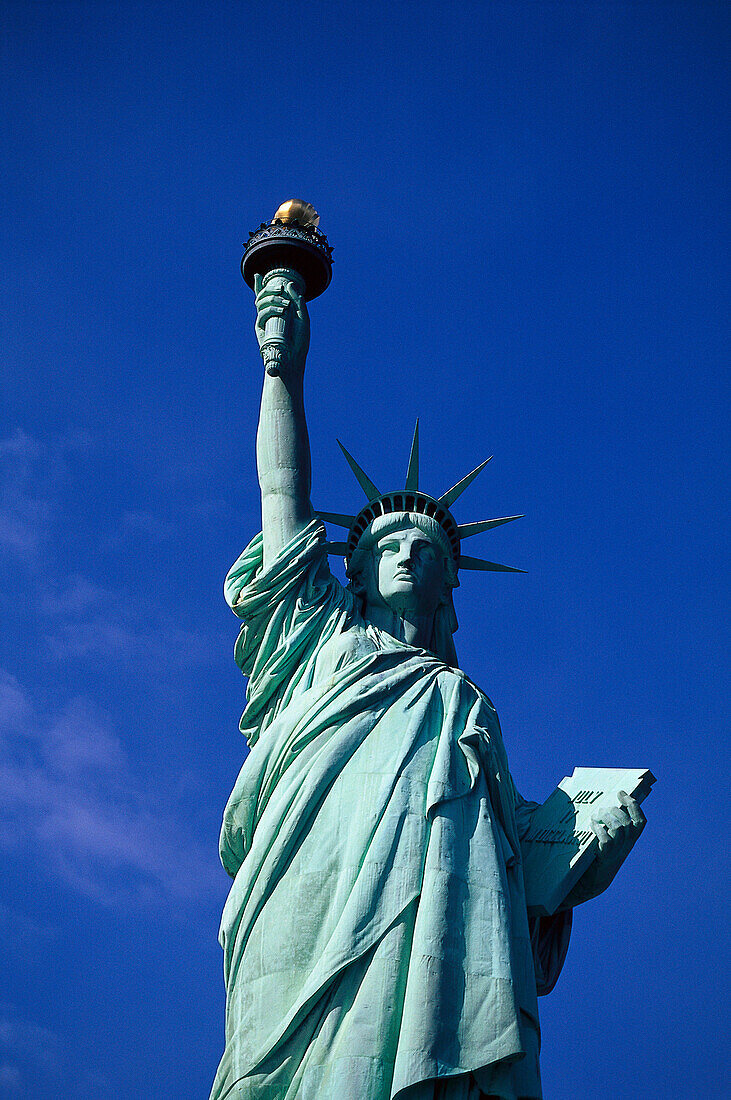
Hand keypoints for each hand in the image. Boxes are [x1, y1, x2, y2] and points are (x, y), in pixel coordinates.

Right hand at [254, 271, 309, 372]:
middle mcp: (268, 315)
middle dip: (269, 289)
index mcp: (277, 311)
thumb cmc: (299, 340)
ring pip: (260, 303)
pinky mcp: (260, 329)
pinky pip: (261, 314)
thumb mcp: (303, 317)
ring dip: (272, 299)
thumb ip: (298, 301)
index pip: (266, 296)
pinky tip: (281, 311)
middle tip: (281, 290)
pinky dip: (270, 309)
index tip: (257, 275)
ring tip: (285, 305)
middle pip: (262, 296)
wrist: (294, 357)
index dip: (260, 286)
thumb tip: (289, 284)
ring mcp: (263, 321)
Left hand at [561, 791, 646, 907]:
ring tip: (596, 817)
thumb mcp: (609, 841)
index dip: (634, 805)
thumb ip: (610, 825)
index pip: (640, 822)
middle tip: (602, 809)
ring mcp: (616, 852)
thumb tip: (605, 805)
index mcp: (630, 841)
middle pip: (628, 823)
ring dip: (607, 818)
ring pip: (619, 829)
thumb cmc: (598, 856)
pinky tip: (593, 826)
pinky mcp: (604, 858)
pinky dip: (600, 830)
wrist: (592, 882)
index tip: (621, 793)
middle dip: (615, 811)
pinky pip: (607, 841)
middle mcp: (626, 846)